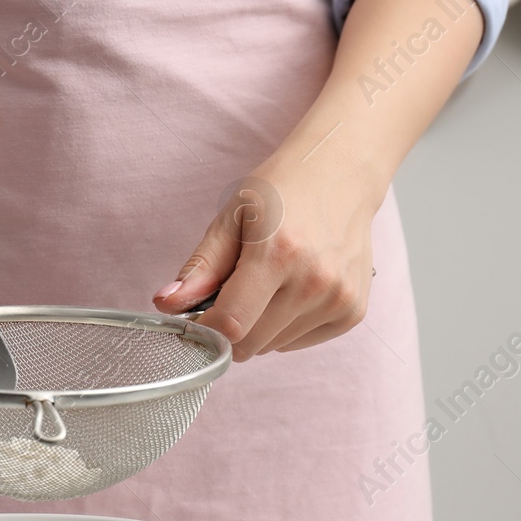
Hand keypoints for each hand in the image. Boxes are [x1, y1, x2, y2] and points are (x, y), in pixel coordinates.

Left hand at [152, 154, 377, 359]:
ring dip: (259, 326)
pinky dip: (286, 327)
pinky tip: (294, 288)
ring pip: (273, 346)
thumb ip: (200, 266)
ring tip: (269, 282)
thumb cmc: (281, 192)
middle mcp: (314, 280)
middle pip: (250, 344)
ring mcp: (339, 299)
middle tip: (233, 291)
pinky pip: (299, 343)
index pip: (231, 324)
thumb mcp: (231, 217)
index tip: (197, 315)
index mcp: (278, 252)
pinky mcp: (353, 312)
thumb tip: (166, 304)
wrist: (342, 174)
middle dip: (230, 328)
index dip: (205, 328)